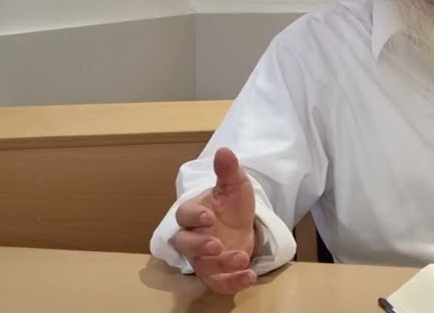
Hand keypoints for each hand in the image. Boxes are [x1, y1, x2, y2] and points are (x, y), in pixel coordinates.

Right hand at [170, 147, 258, 294]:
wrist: (242, 226)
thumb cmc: (232, 205)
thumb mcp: (235, 186)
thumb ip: (228, 171)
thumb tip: (224, 150)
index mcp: (194, 213)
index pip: (184, 215)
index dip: (194, 216)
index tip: (209, 215)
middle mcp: (193, 238)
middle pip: (184, 244)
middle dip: (198, 245)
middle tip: (216, 245)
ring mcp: (202, 258)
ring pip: (202, 266)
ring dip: (220, 265)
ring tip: (242, 258)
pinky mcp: (215, 274)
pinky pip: (218, 283)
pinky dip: (232, 283)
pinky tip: (249, 277)